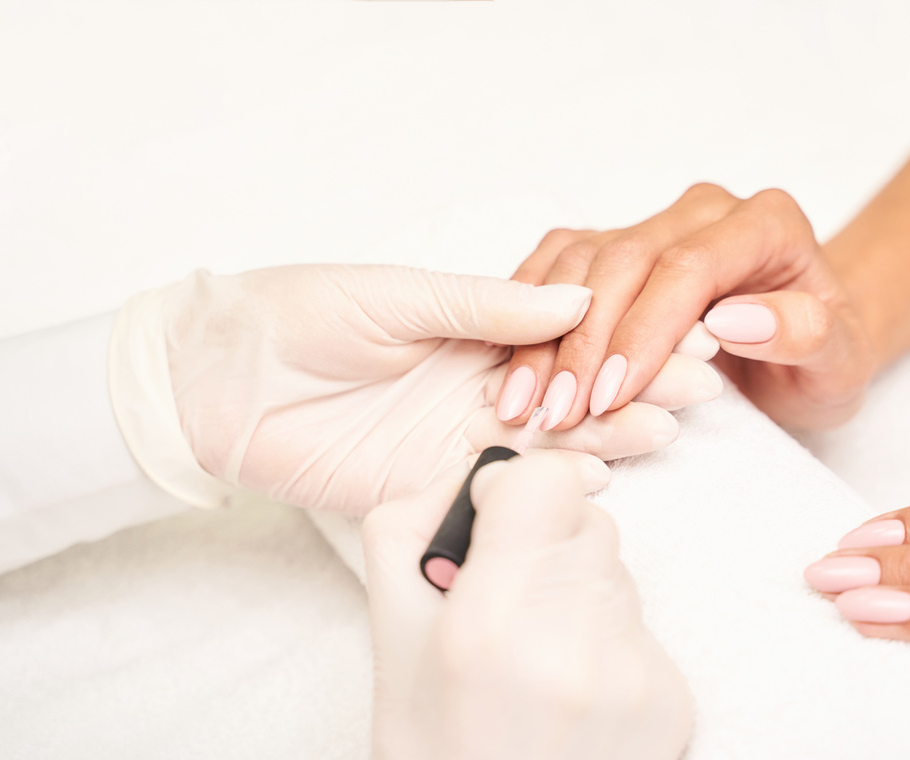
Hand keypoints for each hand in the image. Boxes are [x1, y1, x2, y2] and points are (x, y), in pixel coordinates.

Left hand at [112, 265, 720, 513]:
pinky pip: (497, 492)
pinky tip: (600, 478)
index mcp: (464, 329)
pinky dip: (546, 486)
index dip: (618, 332)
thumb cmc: (290, 318)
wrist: (213, 386)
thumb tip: (573, 299)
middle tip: (696, 383)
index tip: (679, 326)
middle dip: (630, 384)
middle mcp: (469, 385)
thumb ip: (481, 306)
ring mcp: (450, 440)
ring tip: (663, 426)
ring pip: (544, 441)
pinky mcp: (422, 488)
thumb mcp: (392, 297)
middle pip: (567, 389)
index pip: (559, 333)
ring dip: (604, 436)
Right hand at [363, 451, 692, 759]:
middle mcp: (574, 643)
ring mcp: (634, 674)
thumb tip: (487, 472)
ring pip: (615, 567)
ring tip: (538, 654)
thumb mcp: (387, 626)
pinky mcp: (673, 698)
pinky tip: (574, 687)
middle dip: (544, 543)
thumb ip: (418, 521)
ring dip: (576, 588)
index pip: (546, 481)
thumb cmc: (433, 739)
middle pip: (587, 519)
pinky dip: (606, 637)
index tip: (496, 520)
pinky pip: (641, 620)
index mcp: (489, 621)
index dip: (516, 487)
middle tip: (507, 602)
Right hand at [501, 183, 873, 429]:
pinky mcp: (613, 248)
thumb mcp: (840, 362)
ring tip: (522, 402)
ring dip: (544, 335)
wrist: (806, 344)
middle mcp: (700, 213)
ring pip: (579, 262)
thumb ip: (804, 334)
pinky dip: (528, 314)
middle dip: (583, 341)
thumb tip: (736, 320)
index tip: (610, 395)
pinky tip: (512, 365)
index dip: (643, 331)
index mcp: (763, 225)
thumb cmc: (823, 357)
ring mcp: (652, 225)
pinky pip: (556, 266)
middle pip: (622, 260)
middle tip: (554, 410)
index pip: (686, 268)